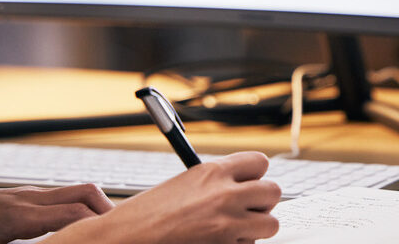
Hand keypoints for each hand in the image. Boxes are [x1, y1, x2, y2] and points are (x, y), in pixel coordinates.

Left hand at [0, 181, 113, 243]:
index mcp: (20, 216)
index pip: (75, 214)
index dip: (100, 226)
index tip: (116, 236)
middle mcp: (28, 199)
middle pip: (85, 192)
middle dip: (109, 209)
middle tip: (120, 230)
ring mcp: (26, 194)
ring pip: (74, 191)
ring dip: (94, 207)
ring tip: (104, 230)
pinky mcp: (22, 196)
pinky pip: (60, 197)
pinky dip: (78, 207)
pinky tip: (77, 226)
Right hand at [47, 151, 280, 243]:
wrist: (126, 239)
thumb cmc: (146, 215)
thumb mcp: (183, 185)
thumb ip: (214, 182)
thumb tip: (240, 185)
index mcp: (212, 172)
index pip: (260, 163)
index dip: (255, 176)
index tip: (248, 184)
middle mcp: (225, 195)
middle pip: (273, 191)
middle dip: (261, 203)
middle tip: (245, 210)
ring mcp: (228, 225)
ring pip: (270, 223)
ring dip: (256, 228)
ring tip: (233, 231)